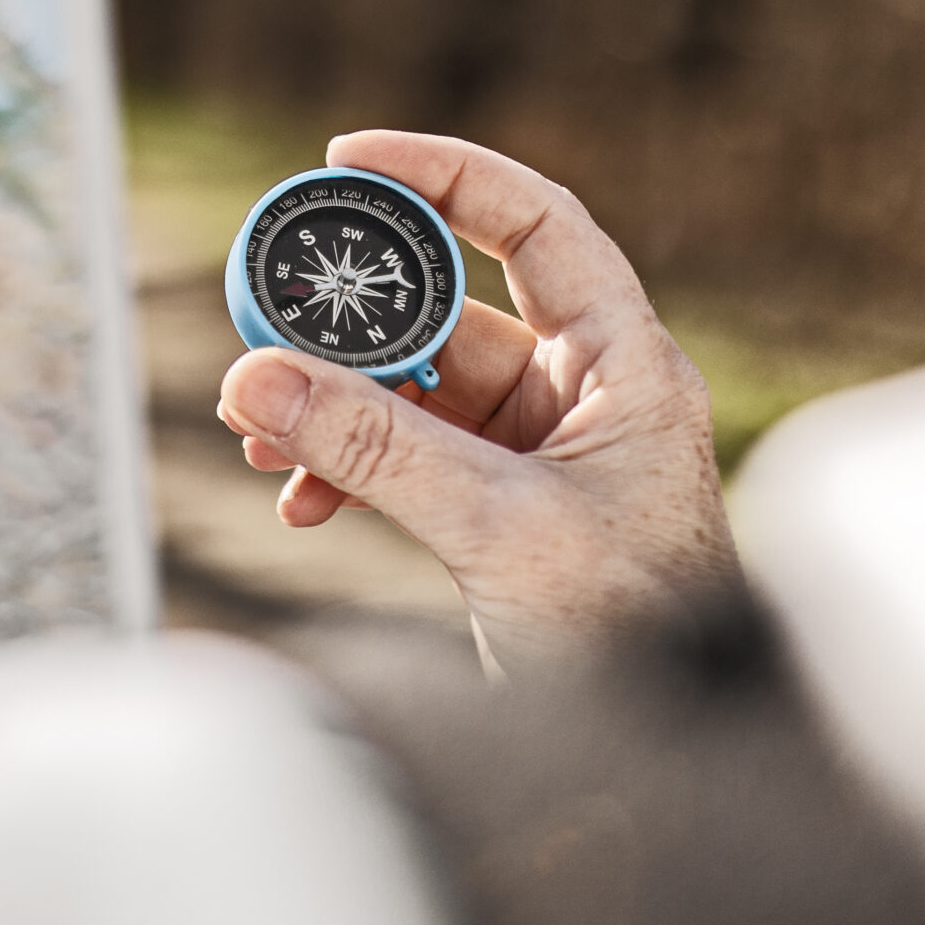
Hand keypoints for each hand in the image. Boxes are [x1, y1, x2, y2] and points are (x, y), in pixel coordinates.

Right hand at [218, 131, 737, 676]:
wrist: (668, 767)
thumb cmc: (634, 636)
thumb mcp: (496, 527)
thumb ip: (375, 447)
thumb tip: (257, 378)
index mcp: (624, 364)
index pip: (536, 223)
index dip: (446, 175)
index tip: (348, 157)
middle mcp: (585, 394)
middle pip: (450, 314)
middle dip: (351, 331)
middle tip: (263, 332)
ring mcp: (541, 455)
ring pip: (415, 395)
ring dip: (335, 412)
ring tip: (258, 436)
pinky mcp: (502, 512)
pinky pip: (408, 461)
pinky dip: (349, 472)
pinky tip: (301, 504)